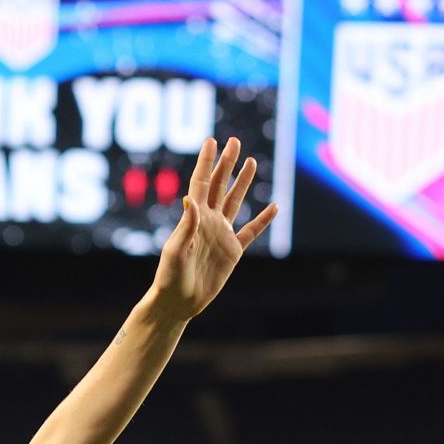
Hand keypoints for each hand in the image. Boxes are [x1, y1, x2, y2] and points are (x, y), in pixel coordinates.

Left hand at [149, 137, 277, 322]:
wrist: (178, 302)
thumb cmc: (170, 277)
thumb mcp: (175, 251)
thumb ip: (186, 225)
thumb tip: (191, 198)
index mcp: (193, 218)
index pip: (200, 183)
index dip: (206, 162)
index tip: (211, 140)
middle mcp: (208, 221)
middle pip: (219, 186)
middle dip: (227, 164)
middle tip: (235, 142)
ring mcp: (221, 235)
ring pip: (235, 202)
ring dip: (243, 183)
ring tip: (251, 162)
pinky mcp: (232, 252)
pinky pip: (251, 232)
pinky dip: (263, 220)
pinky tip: (274, 207)